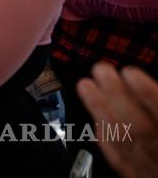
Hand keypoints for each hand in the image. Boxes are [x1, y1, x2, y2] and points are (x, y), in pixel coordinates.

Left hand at [78, 63, 157, 177]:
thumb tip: (146, 84)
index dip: (149, 95)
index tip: (130, 73)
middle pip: (142, 130)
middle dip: (118, 97)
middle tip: (101, 71)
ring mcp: (154, 173)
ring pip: (127, 144)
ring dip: (103, 112)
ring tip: (87, 86)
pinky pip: (123, 163)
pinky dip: (109, 140)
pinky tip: (97, 120)